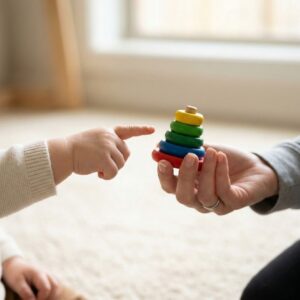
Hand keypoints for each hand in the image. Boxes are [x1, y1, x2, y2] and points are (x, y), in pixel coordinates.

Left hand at [2, 257, 58, 299]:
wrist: (15, 265)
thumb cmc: (15, 274)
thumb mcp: (17, 283)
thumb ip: (25, 292)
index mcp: (38, 274)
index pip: (46, 288)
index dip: (40, 298)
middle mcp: (46, 273)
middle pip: (55, 286)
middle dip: (48, 296)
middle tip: (36, 298)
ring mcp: (47, 274)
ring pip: (56, 286)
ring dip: (49, 294)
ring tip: (38, 297)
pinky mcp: (47, 277)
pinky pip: (53, 285)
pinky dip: (49, 292)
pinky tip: (39, 294)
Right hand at [48, 125, 154, 183]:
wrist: (63, 152)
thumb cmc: (77, 149)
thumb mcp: (95, 140)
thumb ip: (109, 144)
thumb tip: (122, 157)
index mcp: (108, 132)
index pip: (127, 130)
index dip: (140, 130)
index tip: (152, 129)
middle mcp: (110, 137)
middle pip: (126, 154)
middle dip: (117, 162)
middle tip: (103, 164)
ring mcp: (107, 146)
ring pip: (121, 164)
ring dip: (111, 170)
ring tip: (97, 168)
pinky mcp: (104, 157)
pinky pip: (114, 172)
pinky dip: (108, 176)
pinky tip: (98, 174)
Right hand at [157, 145, 278, 214]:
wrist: (254, 166)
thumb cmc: (225, 159)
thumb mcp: (203, 151)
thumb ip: (185, 149)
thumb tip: (161, 145)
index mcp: (188, 186)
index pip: (170, 187)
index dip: (164, 176)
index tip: (162, 160)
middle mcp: (198, 199)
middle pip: (183, 197)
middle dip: (184, 177)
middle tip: (190, 156)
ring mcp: (216, 205)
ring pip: (204, 195)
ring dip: (207, 171)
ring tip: (212, 152)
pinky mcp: (233, 203)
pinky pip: (223, 191)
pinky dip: (220, 172)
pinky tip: (221, 157)